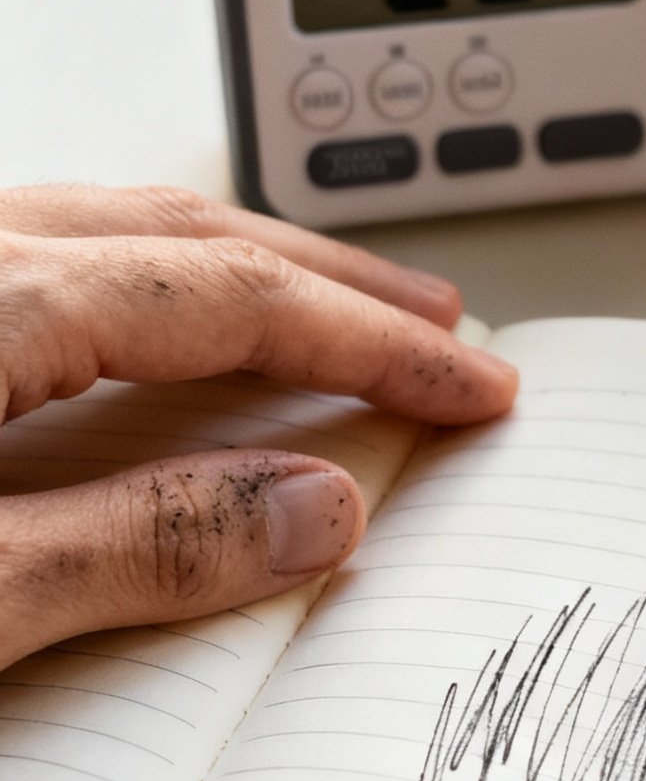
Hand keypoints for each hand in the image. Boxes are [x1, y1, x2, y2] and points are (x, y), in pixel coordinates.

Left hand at [0, 184, 516, 667]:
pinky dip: (134, 288)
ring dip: (231, 272)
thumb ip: (134, 546)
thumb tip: (315, 510)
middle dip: (328, 283)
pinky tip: (145, 334)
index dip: (372, 345)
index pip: (235, 298)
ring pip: (109, 234)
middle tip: (435, 326)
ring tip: (320, 313)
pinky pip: (40, 262)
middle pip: (185, 236)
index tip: (468, 385)